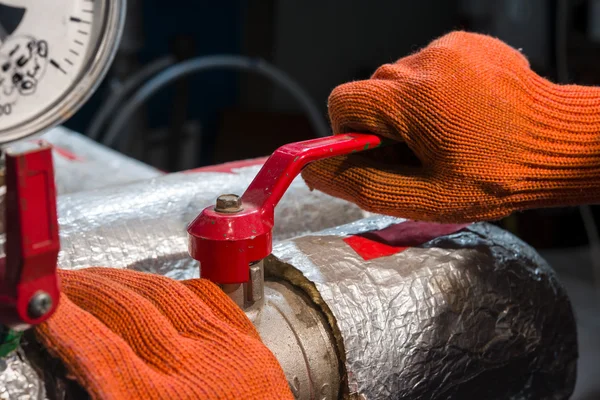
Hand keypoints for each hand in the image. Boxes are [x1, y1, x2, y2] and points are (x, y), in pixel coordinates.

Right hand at [35, 268, 292, 399]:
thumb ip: (113, 397)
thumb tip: (84, 368)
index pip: (101, 348)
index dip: (68, 320)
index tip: (47, 305)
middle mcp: (197, 372)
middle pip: (131, 312)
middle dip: (90, 289)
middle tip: (65, 282)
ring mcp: (228, 351)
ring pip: (168, 294)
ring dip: (129, 280)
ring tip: (104, 278)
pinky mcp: (252, 344)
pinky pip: (211, 298)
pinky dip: (179, 288)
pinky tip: (162, 287)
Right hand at [302, 31, 599, 222]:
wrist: (560, 144)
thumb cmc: (500, 176)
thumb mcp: (426, 197)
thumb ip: (362, 184)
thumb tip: (313, 172)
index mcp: (412, 99)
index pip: (343, 101)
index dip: (349, 132)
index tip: (375, 153)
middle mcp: (426, 62)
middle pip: (371, 91)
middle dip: (383, 125)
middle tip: (419, 153)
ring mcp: (448, 48)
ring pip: (397, 79)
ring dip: (408, 109)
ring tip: (445, 133)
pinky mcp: (465, 42)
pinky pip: (426, 66)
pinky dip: (432, 91)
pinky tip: (461, 112)